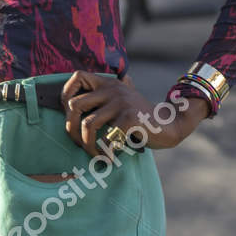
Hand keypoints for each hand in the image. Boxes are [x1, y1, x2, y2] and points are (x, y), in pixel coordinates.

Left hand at [60, 70, 210, 155]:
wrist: (168, 125)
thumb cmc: (139, 119)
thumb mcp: (121, 102)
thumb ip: (103, 99)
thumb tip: (70, 107)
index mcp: (108, 83)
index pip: (77, 77)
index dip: (66, 94)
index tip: (70, 115)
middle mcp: (113, 89)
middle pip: (74, 105)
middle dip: (70, 129)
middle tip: (80, 143)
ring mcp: (122, 102)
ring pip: (87, 124)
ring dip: (87, 145)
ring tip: (95, 154)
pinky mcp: (130, 117)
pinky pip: (106, 137)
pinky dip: (104, 152)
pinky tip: (109, 158)